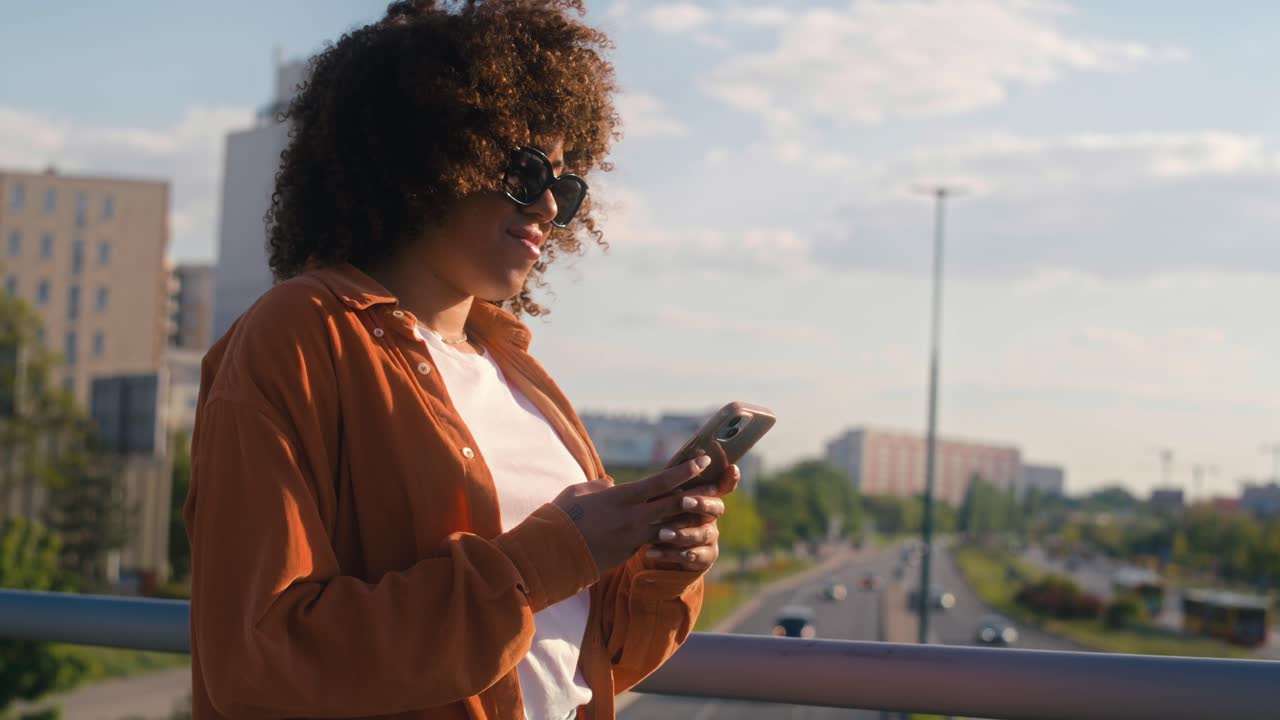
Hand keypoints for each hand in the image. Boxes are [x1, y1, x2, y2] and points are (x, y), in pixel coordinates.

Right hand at [552, 456, 716, 573]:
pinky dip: (668, 535)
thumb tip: (611, 485)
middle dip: (697, 493)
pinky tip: (682, 530)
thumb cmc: (561, 518)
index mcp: (622, 498)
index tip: (703, 460)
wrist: (552, 556)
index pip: (661, 482)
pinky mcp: (629, 554)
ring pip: (669, 525)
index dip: (684, 471)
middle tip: (718, 484)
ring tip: (708, 508)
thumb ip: (599, 486)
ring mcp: (633, 538)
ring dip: (689, 517)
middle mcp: (633, 518)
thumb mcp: (578, 492)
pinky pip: (654, 541)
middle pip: (674, 504)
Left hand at [643, 463, 740, 572]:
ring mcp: (711, 537)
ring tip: (661, 533)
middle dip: (700, 503)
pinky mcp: (705, 557)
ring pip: (702, 534)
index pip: (724, 485)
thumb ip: (670, 484)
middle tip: (683, 501)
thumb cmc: (664, 515)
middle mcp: (713, 516)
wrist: (667, 550)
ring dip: (682, 533)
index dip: (730, 478)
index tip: (732, 468)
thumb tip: (667, 466)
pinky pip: (691, 557)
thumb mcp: (663, 498)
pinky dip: (670, 554)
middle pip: (715, 508)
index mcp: (706, 497)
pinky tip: (651, 552)